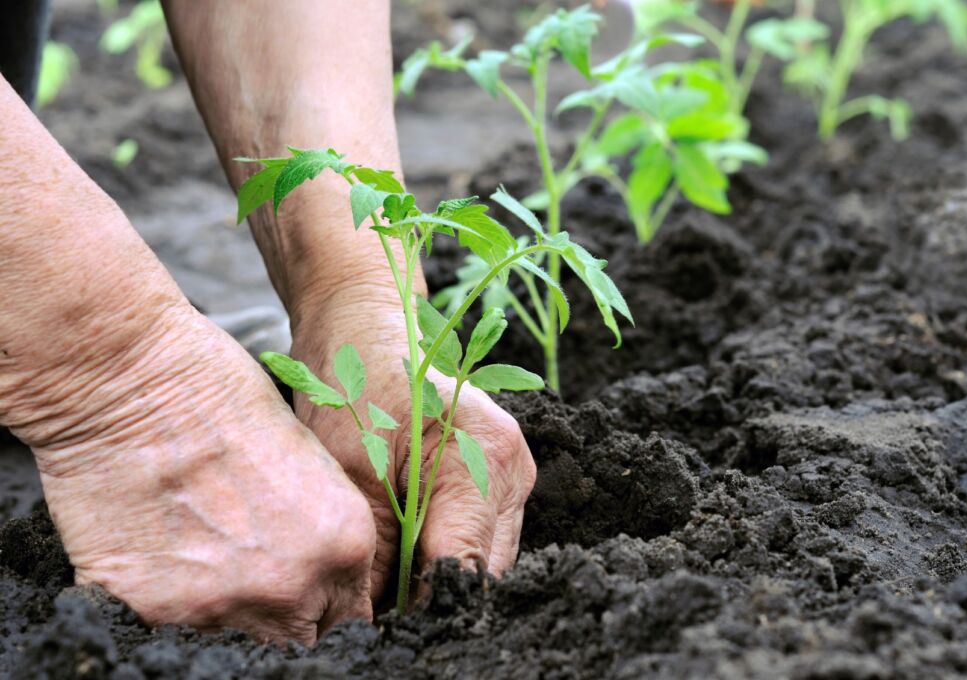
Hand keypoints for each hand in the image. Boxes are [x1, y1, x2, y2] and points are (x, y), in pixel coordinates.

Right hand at [26, 302, 376, 644]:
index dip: (327, 606)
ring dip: (226, 610)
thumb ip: (322, 528)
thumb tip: (320, 573)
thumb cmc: (221, 394)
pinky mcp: (153, 610)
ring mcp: (222, 605)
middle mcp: (293, 585)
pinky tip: (159, 551)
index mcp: (344, 543)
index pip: (351, 618)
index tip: (309, 598)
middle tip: (254, 575)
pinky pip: (169, 630)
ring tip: (202, 554)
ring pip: (237, 640)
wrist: (131, 381)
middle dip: (285, 616)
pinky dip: (166, 602)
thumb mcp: (308, 458)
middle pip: (300, 639)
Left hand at [290, 286, 536, 602]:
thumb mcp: (351, 473)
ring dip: (436, 579)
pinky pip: (475, 539)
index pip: (465, 568)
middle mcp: (514, 470)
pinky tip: (401, 556)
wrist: (363, 326)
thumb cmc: (353, 382)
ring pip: (482, 562)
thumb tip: (373, 623)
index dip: (421, 609)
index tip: (378, 629)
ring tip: (383, 585)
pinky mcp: (497, 480)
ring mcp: (512, 476)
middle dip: (430, 599)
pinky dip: (439, 554)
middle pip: (483, 573)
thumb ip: (374, 554)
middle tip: (375, 612)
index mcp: (487, 459)